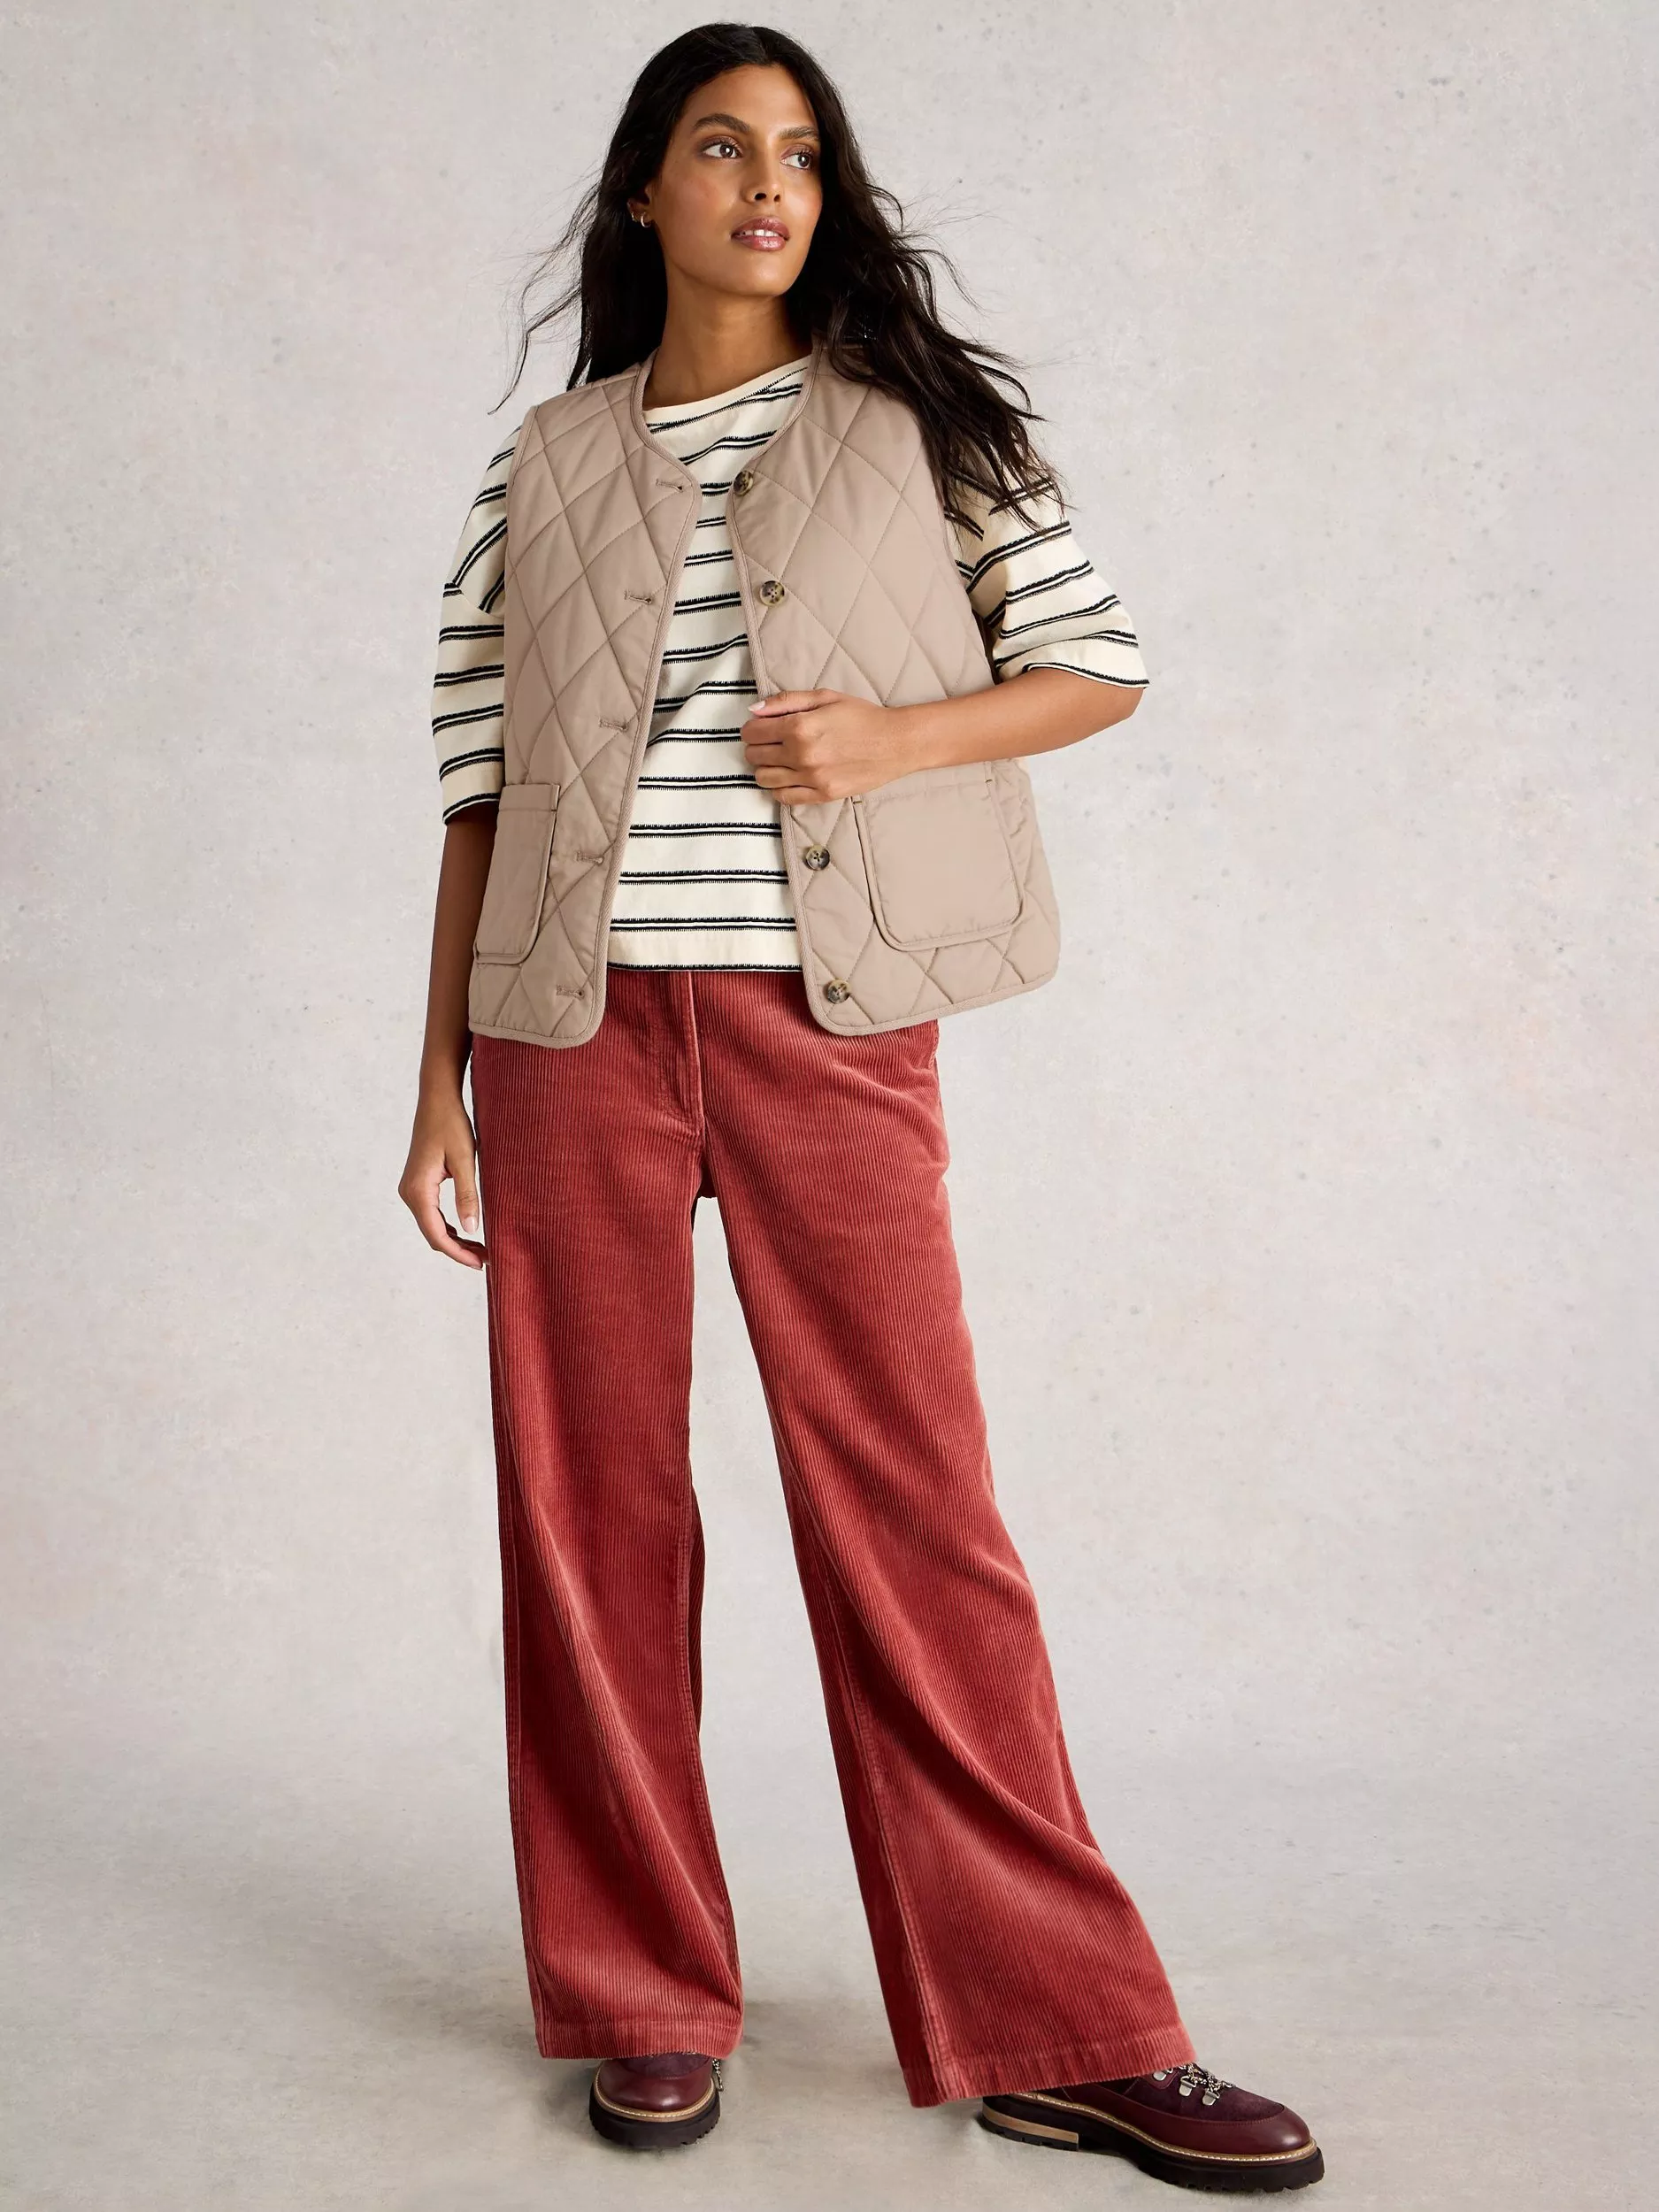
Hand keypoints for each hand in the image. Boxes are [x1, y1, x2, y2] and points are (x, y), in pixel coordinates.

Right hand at [399, 1086, 486, 1268]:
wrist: (437, 1099)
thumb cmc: (452, 1125)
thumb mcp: (465, 1161)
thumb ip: (468, 1196)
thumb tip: (472, 1230)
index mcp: (418, 1190)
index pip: (437, 1234)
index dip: (458, 1253)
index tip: (481, 1263)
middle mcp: (409, 1193)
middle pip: (432, 1234)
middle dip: (458, 1250)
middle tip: (487, 1259)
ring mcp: (411, 1189)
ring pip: (432, 1225)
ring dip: (454, 1239)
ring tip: (481, 1249)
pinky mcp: (418, 1184)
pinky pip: (432, 1213)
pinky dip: (448, 1226)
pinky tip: (468, 1231)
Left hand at [742, 689, 922, 803]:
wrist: (895, 742)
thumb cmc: (861, 716)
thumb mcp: (824, 697)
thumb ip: (786, 701)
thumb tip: (754, 710)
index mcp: (799, 726)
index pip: (752, 732)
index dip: (751, 729)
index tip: (759, 728)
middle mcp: (801, 754)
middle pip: (754, 756)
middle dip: (757, 747)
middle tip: (770, 743)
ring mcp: (811, 778)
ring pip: (764, 779)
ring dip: (765, 768)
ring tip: (779, 761)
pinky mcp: (822, 795)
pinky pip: (784, 797)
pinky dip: (779, 788)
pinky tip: (789, 777)